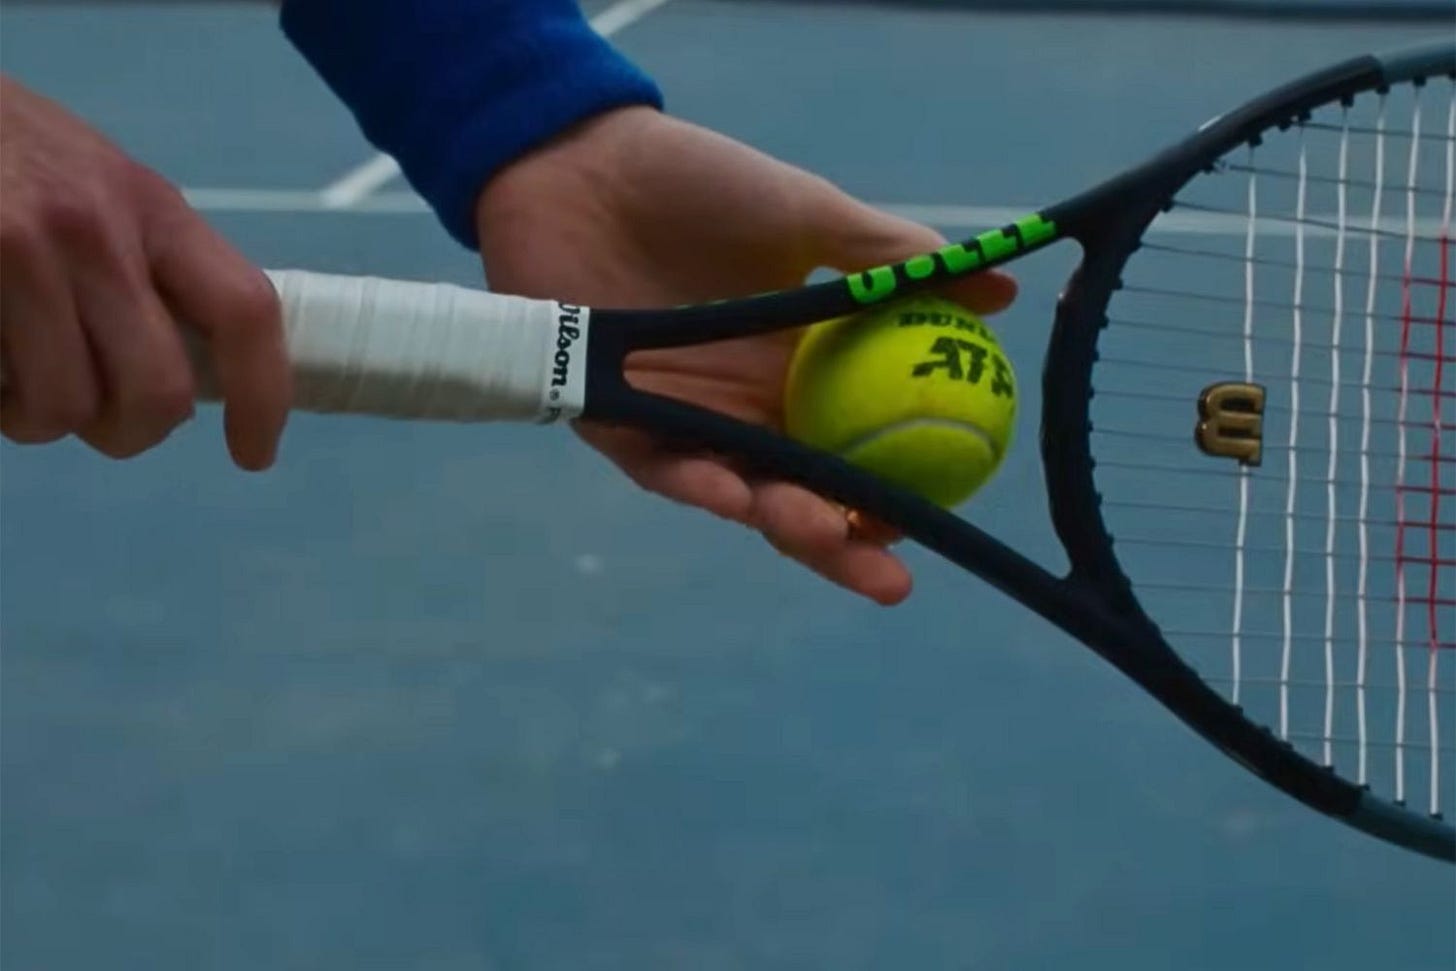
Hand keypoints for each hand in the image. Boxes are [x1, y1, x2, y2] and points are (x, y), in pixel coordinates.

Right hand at [0, 76, 289, 468]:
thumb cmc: (8, 150)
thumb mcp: (101, 184)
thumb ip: (151, 263)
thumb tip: (192, 368)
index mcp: (152, 207)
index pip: (245, 312)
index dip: (264, 397)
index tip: (254, 452)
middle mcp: (95, 229)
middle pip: (157, 392)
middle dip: (128, 431)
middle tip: (93, 413)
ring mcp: (18, 252)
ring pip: (64, 408)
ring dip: (39, 418)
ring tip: (14, 376)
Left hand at [475, 107, 1015, 604]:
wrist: (585, 160)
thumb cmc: (698, 183)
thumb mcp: (809, 213)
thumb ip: (893, 259)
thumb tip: (1003, 289)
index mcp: (795, 370)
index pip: (854, 449)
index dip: (893, 491)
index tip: (942, 514)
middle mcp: (744, 408)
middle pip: (803, 495)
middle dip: (845, 548)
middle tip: (895, 582)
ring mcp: (681, 420)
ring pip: (739, 492)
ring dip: (780, 522)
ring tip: (827, 536)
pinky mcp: (614, 421)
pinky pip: (662, 464)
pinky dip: (700, 481)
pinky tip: (738, 494)